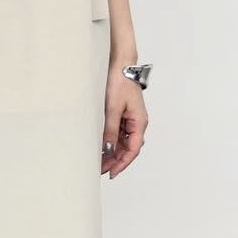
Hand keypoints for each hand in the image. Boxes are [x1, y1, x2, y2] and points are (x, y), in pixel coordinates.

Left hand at [101, 63, 147, 178]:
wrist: (120, 64)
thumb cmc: (119, 82)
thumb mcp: (112, 108)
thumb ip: (110, 130)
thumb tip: (108, 149)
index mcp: (139, 122)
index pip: (133, 149)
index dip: (122, 163)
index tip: (111, 173)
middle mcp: (137, 122)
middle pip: (129, 148)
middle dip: (116, 160)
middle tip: (101, 170)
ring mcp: (130, 118)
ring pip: (123, 142)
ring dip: (113, 152)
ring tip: (99, 161)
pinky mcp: (123, 114)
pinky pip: (119, 133)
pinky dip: (111, 141)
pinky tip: (101, 146)